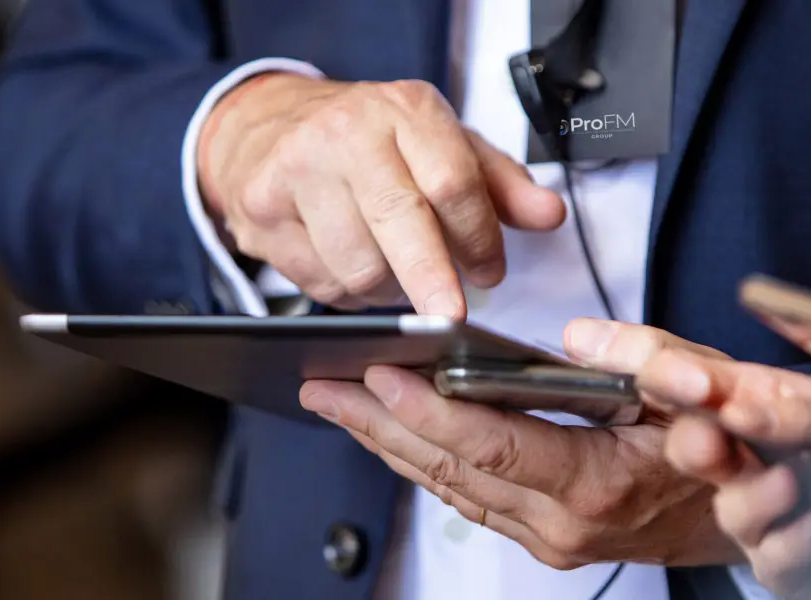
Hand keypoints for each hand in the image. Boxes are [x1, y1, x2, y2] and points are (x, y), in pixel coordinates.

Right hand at [198, 73, 565, 315]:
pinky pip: (319, 282)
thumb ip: (500, 184)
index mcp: (404, 110)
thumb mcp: (442, 145)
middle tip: (451, 320)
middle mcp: (348, 133)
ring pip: (358, 265)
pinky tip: (354, 270)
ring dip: (389, 292)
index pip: (452, 182)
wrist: (269, 126)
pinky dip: (348, 295)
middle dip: (433, 281)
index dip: (478, 238)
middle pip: (401, 221)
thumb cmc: (371, 142)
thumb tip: (549, 215)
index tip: (489, 273)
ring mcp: (297, 169)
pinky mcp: (262, 209)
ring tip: (397, 276)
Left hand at [299, 319, 739, 567]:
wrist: (740, 524)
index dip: (429, 410)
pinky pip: (466, 499)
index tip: (377, 376)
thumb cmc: (723, 454)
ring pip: (448, 487)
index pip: (493, 444)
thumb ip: (647, 362)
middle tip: (323, 387)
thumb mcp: (704, 393)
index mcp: (597, 483)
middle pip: (451, 468)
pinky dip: (422, 463)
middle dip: (379, 426)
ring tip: (338, 406)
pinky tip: (391, 436)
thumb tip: (579, 339)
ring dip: (389, 445)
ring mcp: (547, 538)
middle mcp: (561, 522)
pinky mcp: (540, 538)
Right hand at [639, 348, 810, 597]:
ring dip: (754, 498)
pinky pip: (770, 560)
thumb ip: (801, 409)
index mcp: (765, 407)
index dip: (677, 381)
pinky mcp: (789, 562)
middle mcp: (759, 458)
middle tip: (710, 438)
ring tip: (790, 482)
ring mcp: (771, 513)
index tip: (682, 380)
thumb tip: (737, 406)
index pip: (701, 390)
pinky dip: (792, 544)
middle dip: (695, 445)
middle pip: (696, 451)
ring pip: (730, 510)